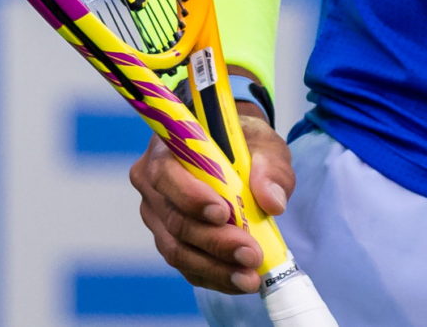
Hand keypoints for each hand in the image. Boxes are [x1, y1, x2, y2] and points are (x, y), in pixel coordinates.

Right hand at [129, 110, 292, 293]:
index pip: (166, 175)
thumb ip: (270, 167)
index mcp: (166, 150)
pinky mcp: (170, 241)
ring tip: (249, 277)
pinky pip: (187, 266)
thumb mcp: (263, 144)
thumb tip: (273, 201)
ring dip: (216, 267)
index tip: (223, 213)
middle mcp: (153, 186)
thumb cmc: (244, 145)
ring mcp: (158, 218)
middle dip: (214, 242)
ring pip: (178, 250)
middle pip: (175, 221)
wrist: (234, 156)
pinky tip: (240, 280)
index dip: (190, 197)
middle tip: (250, 254)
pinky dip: (215, 276)